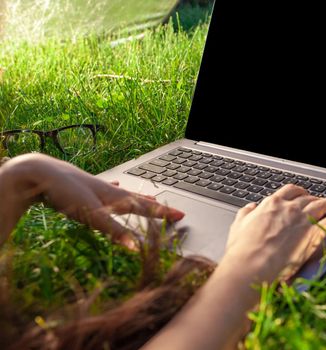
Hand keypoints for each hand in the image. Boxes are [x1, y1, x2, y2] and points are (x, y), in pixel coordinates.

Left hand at [0, 154, 183, 248]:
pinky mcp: (86, 187)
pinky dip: (117, 189)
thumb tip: (136, 246)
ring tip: (152, 198)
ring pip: (126, 195)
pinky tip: (117, 185)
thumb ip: (114, 231)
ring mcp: (98, 188)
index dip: (162, 213)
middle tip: (171, 208)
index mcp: (115, 198)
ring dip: (140, 198)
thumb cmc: (65, 192)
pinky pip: (108, 190)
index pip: (145, 208)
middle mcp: (110, 192)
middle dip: (156, 207)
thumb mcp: (90, 215)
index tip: (180, 215)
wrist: (39, 173)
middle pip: (139, 200)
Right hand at [225, 184, 325, 282]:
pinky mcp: (315, 232)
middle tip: (316, 201)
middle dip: (312, 198)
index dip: (295, 194)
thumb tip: (251, 208)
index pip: (287, 192)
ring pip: (320, 204)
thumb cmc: (243, 251)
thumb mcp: (238, 227)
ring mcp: (303, 218)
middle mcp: (289, 207)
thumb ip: (246, 214)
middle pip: (306, 197)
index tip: (298, 196)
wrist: (252, 266)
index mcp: (271, 204)